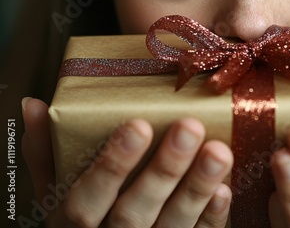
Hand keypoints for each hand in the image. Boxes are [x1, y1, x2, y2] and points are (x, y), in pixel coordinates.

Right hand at [22, 98, 233, 227]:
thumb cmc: (79, 217)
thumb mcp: (55, 191)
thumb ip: (45, 153)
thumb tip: (34, 105)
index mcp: (72, 225)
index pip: (85, 201)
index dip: (111, 165)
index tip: (137, 125)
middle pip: (134, 213)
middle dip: (163, 171)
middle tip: (189, 128)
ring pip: (171, 227)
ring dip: (196, 189)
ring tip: (218, 151)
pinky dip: (211, 218)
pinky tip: (224, 189)